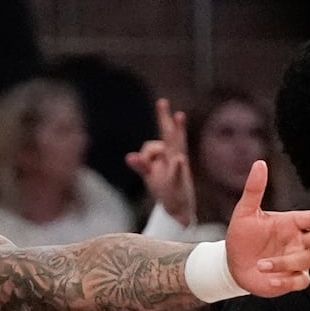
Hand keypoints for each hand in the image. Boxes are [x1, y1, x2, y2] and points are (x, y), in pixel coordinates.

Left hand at [125, 99, 195, 222]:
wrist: (179, 209)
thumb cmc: (165, 188)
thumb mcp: (151, 175)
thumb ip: (141, 164)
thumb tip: (129, 157)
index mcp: (168, 154)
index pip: (162, 136)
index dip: (162, 120)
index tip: (162, 102)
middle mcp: (174, 157)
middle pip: (170, 135)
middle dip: (166, 119)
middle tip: (162, 101)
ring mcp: (177, 168)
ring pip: (176, 147)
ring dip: (178, 132)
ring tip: (179, 116)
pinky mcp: (178, 182)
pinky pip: (177, 172)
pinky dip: (177, 167)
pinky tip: (179, 160)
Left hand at [224, 161, 309, 294]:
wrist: (231, 264)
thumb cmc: (241, 236)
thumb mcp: (245, 212)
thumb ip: (254, 189)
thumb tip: (259, 163)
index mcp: (292, 223)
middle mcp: (299, 241)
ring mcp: (297, 260)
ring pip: (306, 260)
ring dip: (284, 263)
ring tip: (261, 264)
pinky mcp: (292, 278)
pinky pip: (300, 280)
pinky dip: (286, 281)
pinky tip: (270, 279)